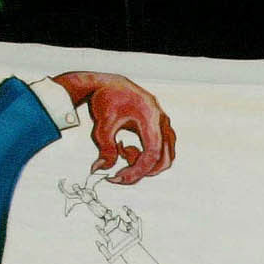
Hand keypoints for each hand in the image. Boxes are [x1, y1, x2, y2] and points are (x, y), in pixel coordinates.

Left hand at [51, 71, 175, 185]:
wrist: (109, 85)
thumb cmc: (106, 101)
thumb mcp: (101, 127)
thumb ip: (104, 150)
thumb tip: (100, 170)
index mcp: (150, 118)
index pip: (152, 154)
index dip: (137, 171)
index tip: (118, 179)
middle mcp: (162, 121)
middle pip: (163, 159)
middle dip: (141, 171)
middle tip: (119, 173)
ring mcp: (164, 124)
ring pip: (164, 157)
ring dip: (143, 163)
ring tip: (121, 150)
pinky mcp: (161, 128)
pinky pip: (160, 150)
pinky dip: (145, 156)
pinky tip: (126, 147)